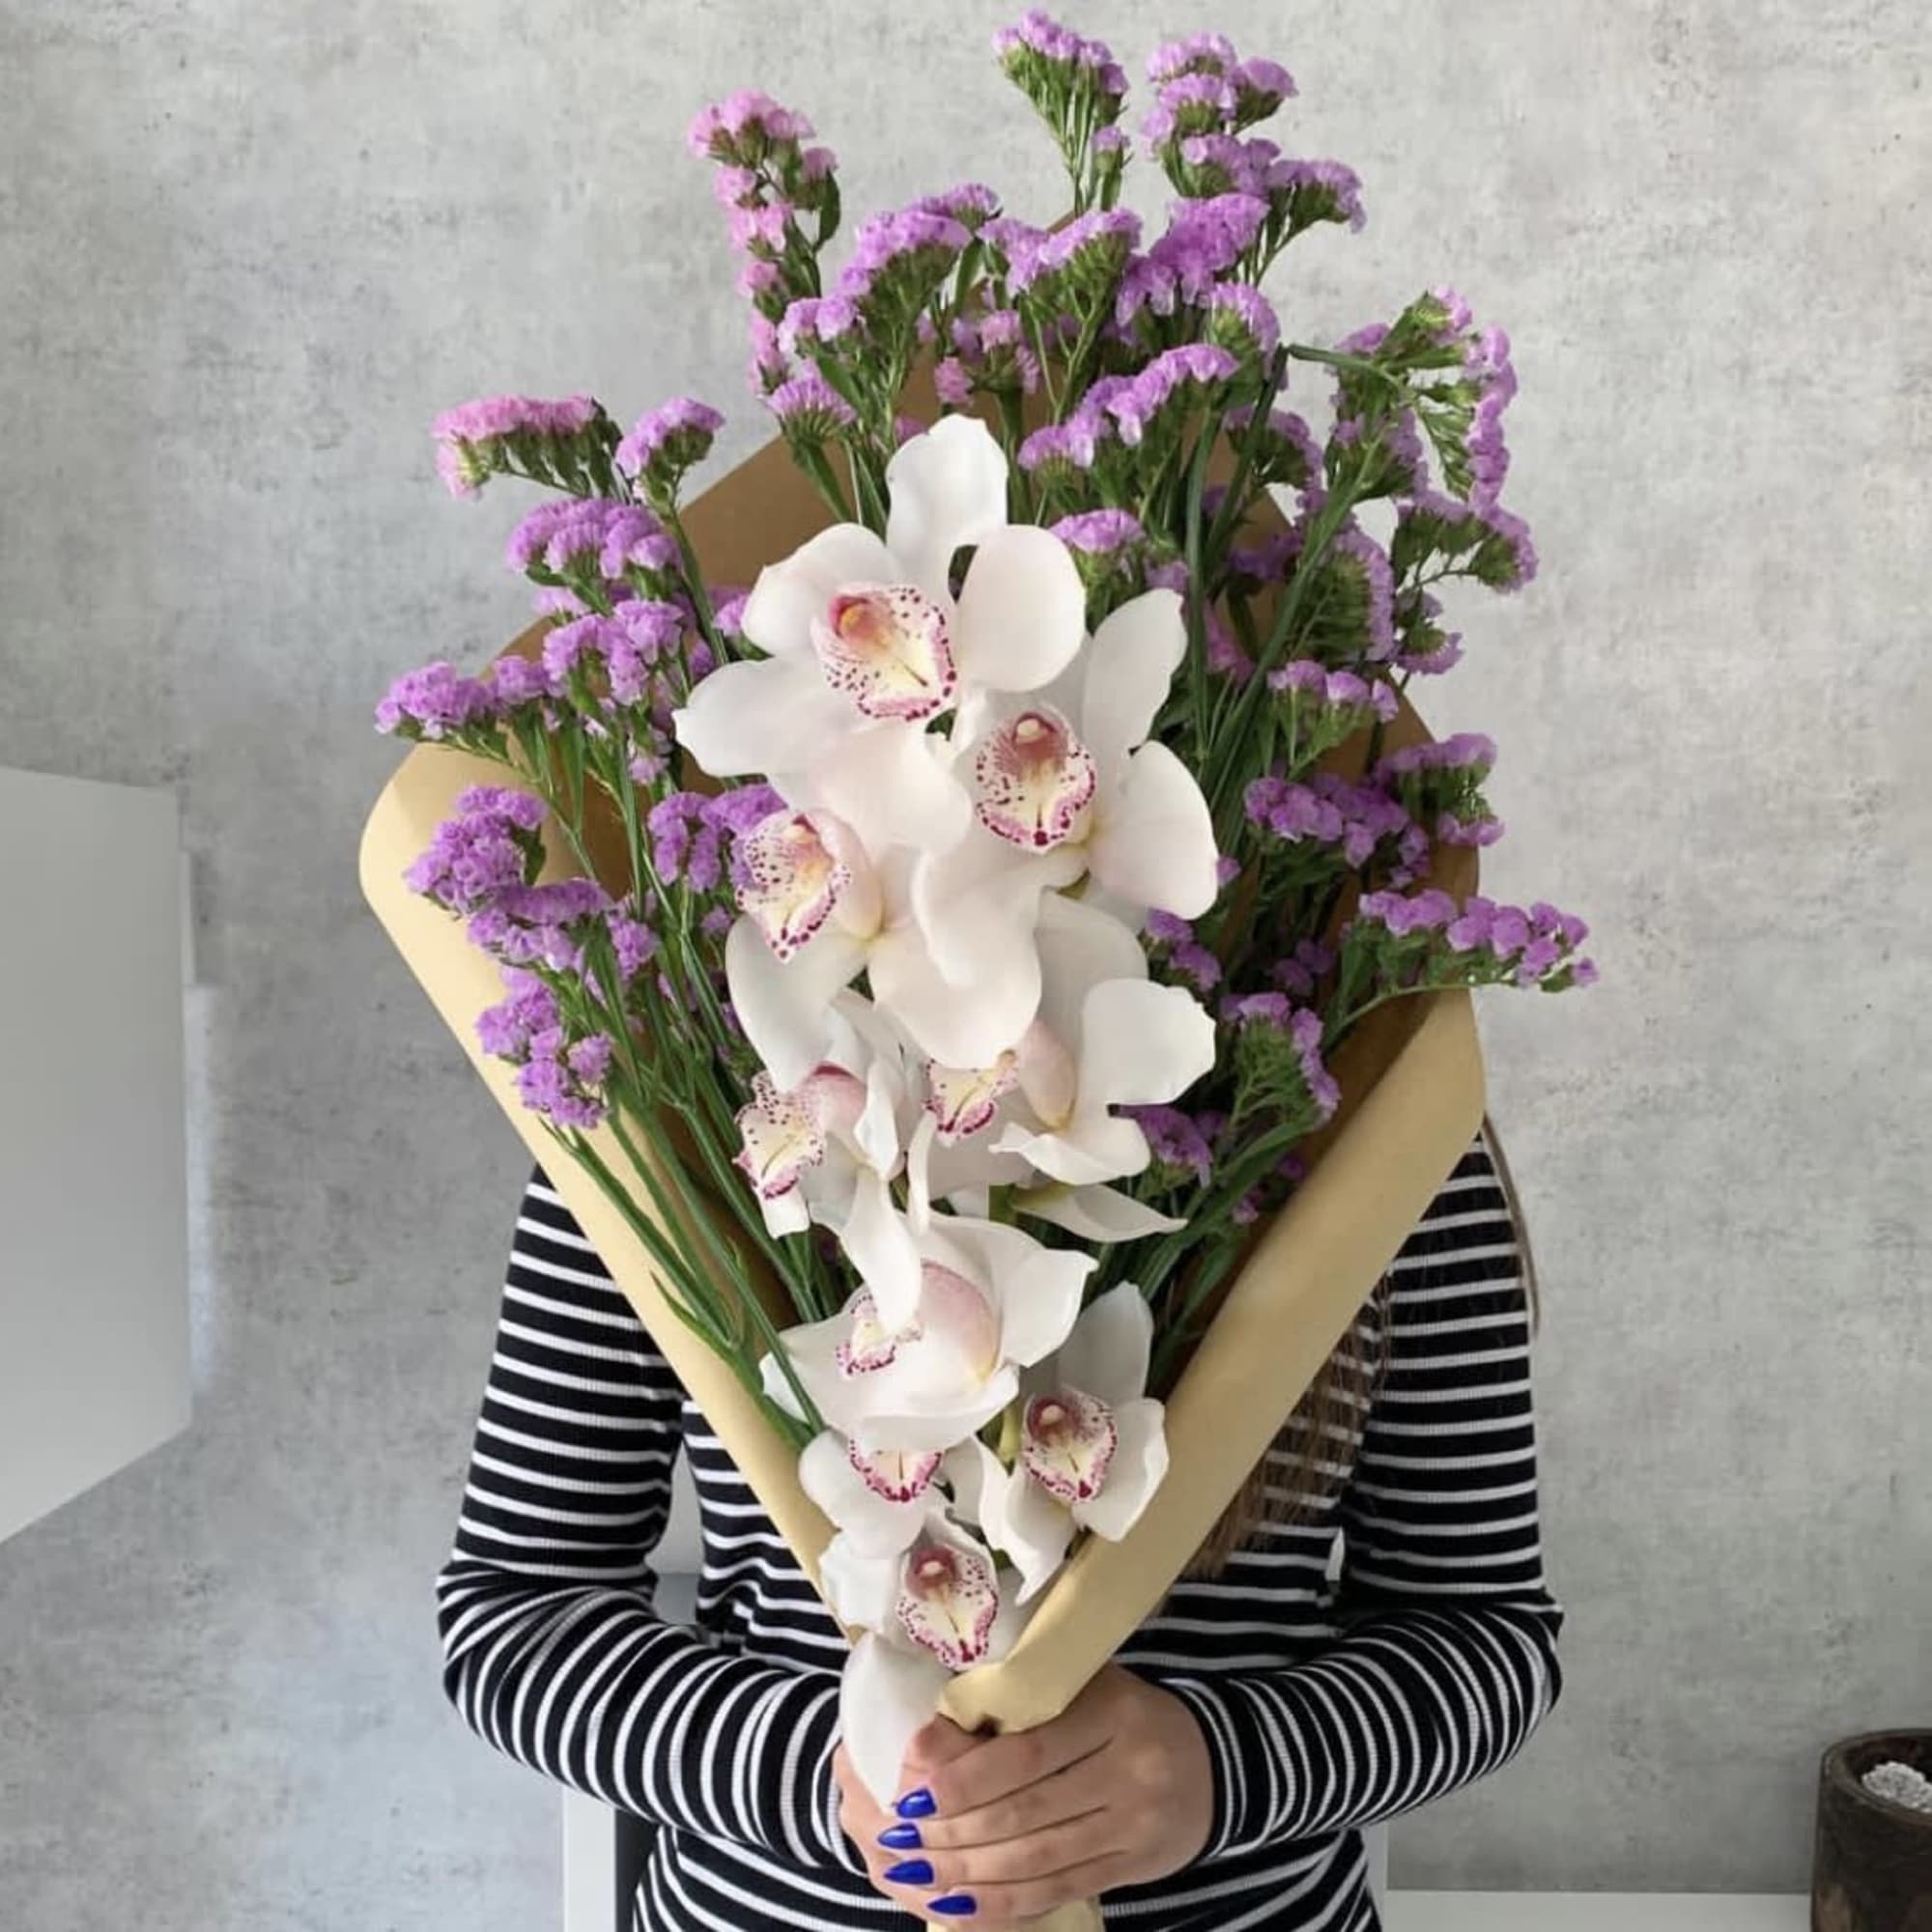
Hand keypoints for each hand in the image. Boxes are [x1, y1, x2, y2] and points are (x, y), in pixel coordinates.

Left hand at [841, 1664, 1213, 1925]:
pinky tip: (960, 1901)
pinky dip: (1005, 1901)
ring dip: (968, 1870)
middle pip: (1024, 1810)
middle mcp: (1127, 1769)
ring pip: (1037, 1857)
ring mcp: (1133, 1825)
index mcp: (1110, 1711)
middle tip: (899, 1835)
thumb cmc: (1125, 1713)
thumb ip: (1017, 1702)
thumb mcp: (1082, 1687)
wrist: (1213, 1763)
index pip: (1025, 1751)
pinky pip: (1059, 1888)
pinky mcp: (1131, 1867)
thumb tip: (930, 1734)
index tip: (910, 1783)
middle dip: (953, 1828)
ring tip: (915, 1870)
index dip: (963, 1774)